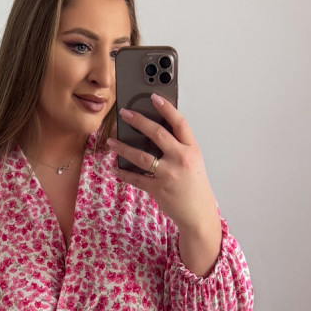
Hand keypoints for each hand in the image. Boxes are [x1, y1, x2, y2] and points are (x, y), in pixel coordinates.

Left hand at [106, 93, 219, 234]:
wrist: (198, 214)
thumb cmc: (195, 187)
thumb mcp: (193, 162)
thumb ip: (178, 147)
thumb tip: (155, 133)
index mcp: (191, 149)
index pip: (179, 123)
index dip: (167, 108)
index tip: (154, 97)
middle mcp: (181, 159)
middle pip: (157, 134)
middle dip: (138, 121)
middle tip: (124, 113)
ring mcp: (169, 174)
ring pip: (141, 156)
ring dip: (123, 148)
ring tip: (111, 142)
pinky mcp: (158, 189)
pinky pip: (136, 178)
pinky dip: (124, 173)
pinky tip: (115, 168)